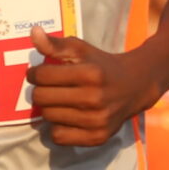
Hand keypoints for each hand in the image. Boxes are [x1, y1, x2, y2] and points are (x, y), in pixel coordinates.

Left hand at [26, 27, 144, 147]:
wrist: (135, 86)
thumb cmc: (101, 65)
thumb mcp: (81, 49)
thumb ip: (55, 44)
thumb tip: (33, 32)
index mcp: (90, 74)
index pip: (42, 76)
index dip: (34, 73)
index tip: (39, 73)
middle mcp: (94, 98)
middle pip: (41, 98)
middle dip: (40, 90)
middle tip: (48, 87)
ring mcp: (97, 120)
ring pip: (48, 117)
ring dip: (48, 108)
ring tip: (60, 100)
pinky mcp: (97, 137)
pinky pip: (58, 137)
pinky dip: (57, 127)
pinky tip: (67, 116)